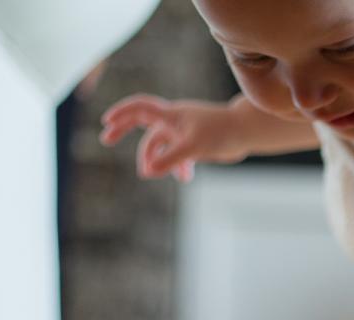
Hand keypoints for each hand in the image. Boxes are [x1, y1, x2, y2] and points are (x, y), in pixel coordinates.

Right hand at [99, 95, 246, 181]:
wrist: (246, 132)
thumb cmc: (221, 133)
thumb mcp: (193, 147)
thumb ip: (170, 159)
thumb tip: (148, 172)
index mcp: (171, 114)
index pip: (139, 107)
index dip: (121, 112)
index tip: (106, 122)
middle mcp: (174, 119)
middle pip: (143, 123)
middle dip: (125, 131)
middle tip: (106, 139)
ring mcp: (184, 130)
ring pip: (161, 144)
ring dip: (155, 158)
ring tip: (150, 174)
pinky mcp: (195, 142)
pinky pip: (178, 153)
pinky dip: (178, 166)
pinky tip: (185, 178)